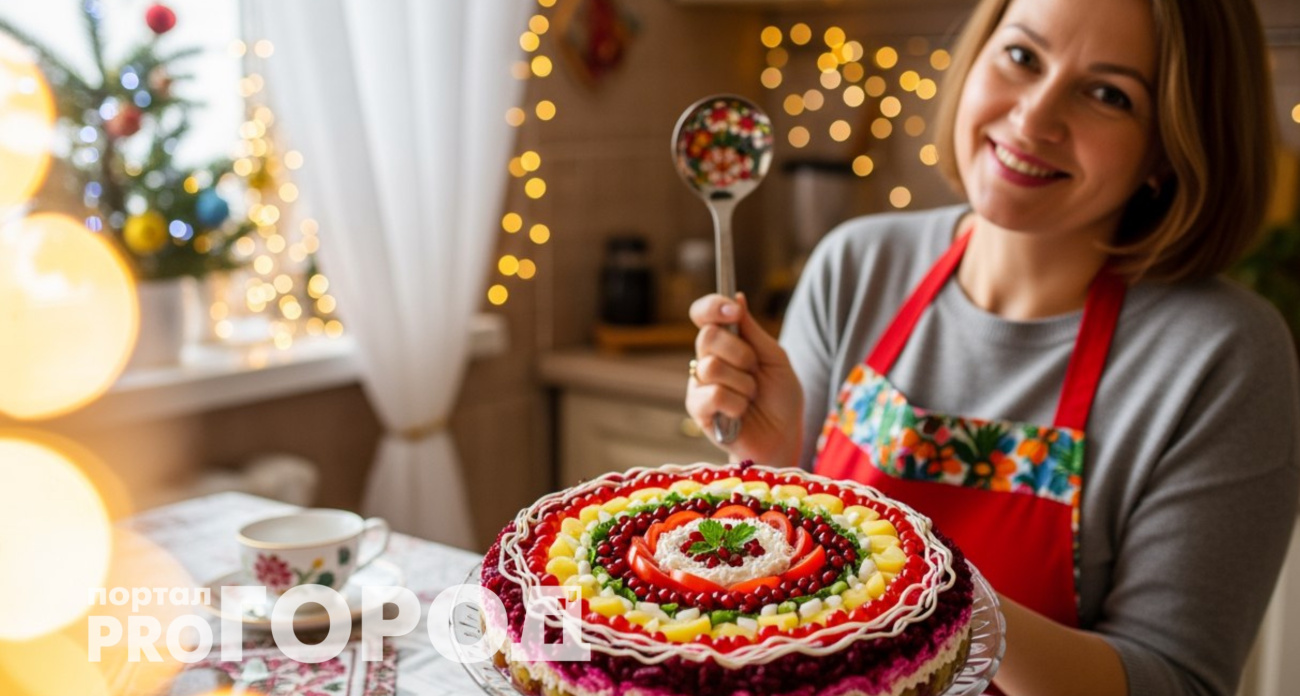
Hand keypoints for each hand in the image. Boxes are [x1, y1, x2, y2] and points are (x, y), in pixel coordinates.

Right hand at [686, 292, 803, 466]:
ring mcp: (700, 384)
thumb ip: (753, 331)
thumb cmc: (780, 399)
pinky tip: (740, 413)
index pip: (703, 314)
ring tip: (751, 398)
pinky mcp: (698, 409)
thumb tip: (737, 296)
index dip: (712, 306)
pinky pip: (714, 395)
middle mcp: (707, 359)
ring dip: (743, 384)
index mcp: (725, 343)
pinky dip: (736, 404)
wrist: (783, 436)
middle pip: (708, 336)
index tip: (732, 309)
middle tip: (754, 371)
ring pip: (712, 367)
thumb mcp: (775, 358)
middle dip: (740, 353)